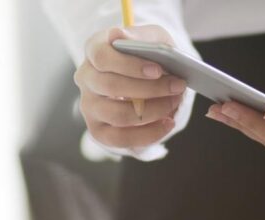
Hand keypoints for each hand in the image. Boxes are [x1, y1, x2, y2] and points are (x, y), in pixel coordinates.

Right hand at [74, 26, 186, 148]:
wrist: (149, 75)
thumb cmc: (149, 54)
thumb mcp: (151, 38)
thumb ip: (138, 36)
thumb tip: (118, 36)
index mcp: (94, 49)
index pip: (101, 57)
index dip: (129, 65)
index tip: (157, 70)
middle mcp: (86, 78)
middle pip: (110, 86)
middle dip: (150, 89)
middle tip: (178, 86)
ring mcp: (89, 105)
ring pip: (117, 115)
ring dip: (153, 111)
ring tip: (174, 103)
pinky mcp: (98, 129)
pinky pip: (120, 139)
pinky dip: (148, 134)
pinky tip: (167, 122)